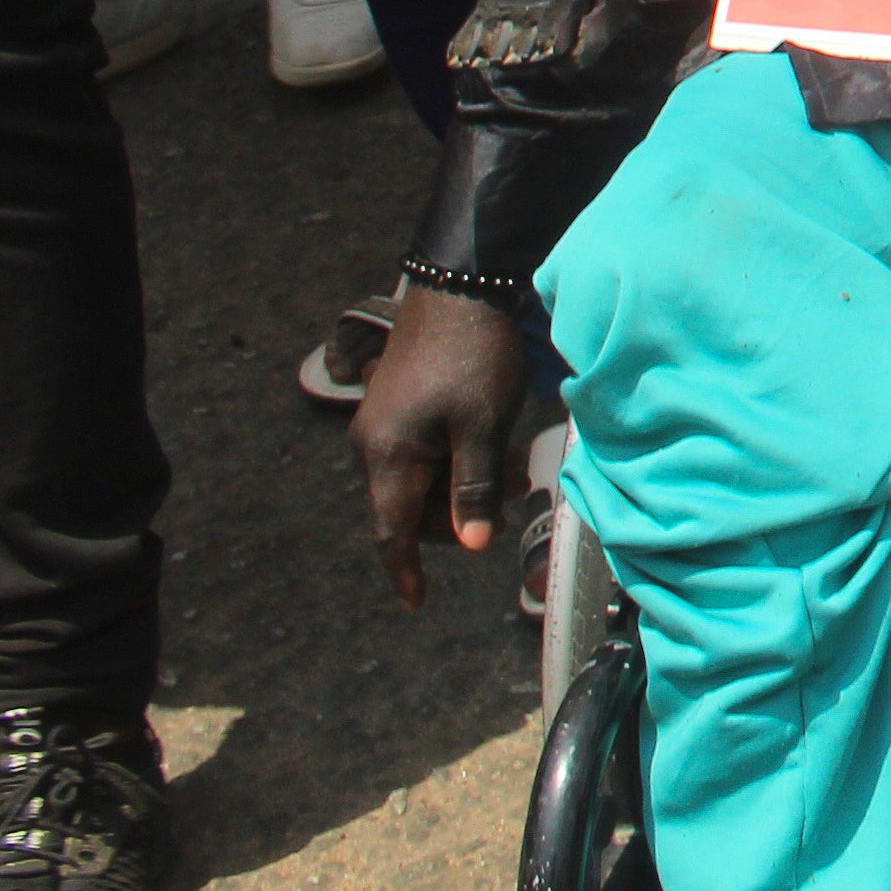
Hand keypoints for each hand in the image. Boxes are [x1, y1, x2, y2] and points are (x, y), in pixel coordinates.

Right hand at [354, 285, 538, 609]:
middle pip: (410, 508)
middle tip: (517, 493)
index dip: (405, 571)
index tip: (417, 603)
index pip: (390, 532)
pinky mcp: (397, 403)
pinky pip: (421, 452)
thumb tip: (471, 546)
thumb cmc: (474, 357)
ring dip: (463, 485)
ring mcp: (382, 422)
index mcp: (387, 456)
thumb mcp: (484, 427)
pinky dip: (455, 460)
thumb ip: (476, 488)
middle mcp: (372, 445)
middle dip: (459, 515)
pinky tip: (493, 445)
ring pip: (420, 480)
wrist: (460, 287)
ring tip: (517, 467)